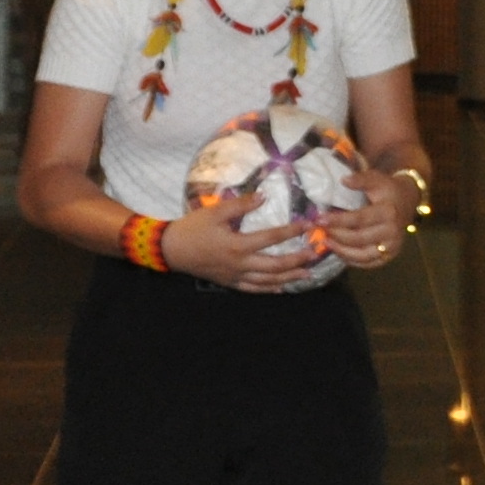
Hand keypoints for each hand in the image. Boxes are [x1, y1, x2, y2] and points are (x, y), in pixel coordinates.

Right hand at [165, 204, 329, 290]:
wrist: (170, 250)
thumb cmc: (193, 228)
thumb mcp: (215, 212)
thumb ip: (241, 205)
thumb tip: (264, 196)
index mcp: (237, 245)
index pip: (271, 238)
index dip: (291, 231)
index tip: (308, 225)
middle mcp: (240, 264)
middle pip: (274, 266)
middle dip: (296, 260)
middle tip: (314, 254)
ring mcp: (235, 276)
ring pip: (267, 281)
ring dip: (288, 277)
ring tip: (307, 274)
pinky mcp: (229, 282)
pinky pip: (253, 289)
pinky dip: (269, 288)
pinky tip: (281, 287)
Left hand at [322, 170, 419, 273]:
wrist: (408, 202)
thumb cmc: (388, 190)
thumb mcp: (377, 179)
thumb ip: (361, 179)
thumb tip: (343, 180)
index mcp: (388, 212)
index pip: (359, 219)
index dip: (338, 220)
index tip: (320, 219)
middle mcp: (392, 231)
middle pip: (359, 238)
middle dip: (336, 236)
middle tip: (320, 231)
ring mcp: (392, 246)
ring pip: (363, 255)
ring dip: (341, 251)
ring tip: (327, 242)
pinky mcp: (390, 255)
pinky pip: (368, 263)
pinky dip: (352, 261)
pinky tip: (339, 252)